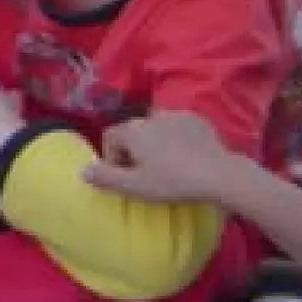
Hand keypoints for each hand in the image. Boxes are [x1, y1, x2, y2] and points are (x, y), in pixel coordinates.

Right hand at [85, 111, 245, 205]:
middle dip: (134, 149)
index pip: (110, 136)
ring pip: (156, 126)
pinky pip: (177, 125)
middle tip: (146, 172)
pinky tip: (186, 154)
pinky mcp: (197, 119)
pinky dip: (176, 136)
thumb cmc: (172, 181)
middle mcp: (150, 116)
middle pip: (133, 130)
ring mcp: (175, 114)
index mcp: (132, 130)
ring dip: (155, 141)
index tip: (124, 176)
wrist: (218, 174)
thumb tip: (83, 170)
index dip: (112, 156)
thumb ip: (105, 177)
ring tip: (167, 163)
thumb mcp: (135, 187)